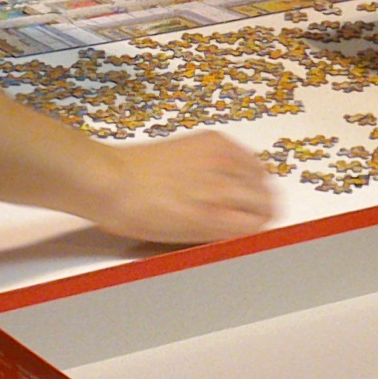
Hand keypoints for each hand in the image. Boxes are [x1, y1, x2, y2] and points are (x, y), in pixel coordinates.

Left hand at [91, 132, 274, 244]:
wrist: (111, 180)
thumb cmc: (138, 216)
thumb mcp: (181, 238)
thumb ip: (219, 236)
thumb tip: (246, 232)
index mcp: (212, 218)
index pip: (260, 225)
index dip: (255, 231)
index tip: (249, 232)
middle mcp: (220, 186)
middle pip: (266, 201)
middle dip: (259, 211)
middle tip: (245, 215)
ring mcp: (218, 159)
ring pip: (261, 177)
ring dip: (255, 188)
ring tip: (238, 194)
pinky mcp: (212, 140)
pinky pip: (247, 155)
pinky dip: (246, 166)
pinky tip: (231, 173)